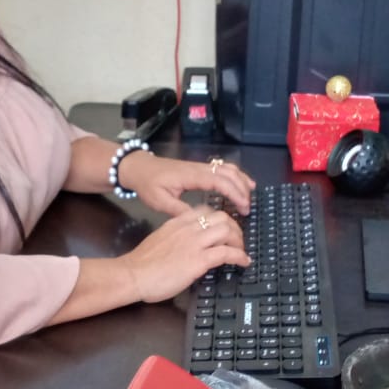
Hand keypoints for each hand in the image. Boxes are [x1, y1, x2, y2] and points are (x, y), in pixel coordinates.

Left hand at [119, 152, 255, 216]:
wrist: (138, 168)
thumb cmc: (148, 185)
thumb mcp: (160, 201)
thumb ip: (180, 210)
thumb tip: (199, 221)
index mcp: (191, 176)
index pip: (219, 182)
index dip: (234, 194)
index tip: (243, 207)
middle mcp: (199, 168)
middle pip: (228, 174)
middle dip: (241, 189)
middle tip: (247, 208)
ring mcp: (199, 167)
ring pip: (227, 168)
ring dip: (240, 180)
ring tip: (250, 194)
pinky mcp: (198, 168)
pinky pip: (221, 169)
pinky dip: (234, 175)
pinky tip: (240, 183)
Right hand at [121, 206, 249, 302]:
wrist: (133, 274)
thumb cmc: (142, 263)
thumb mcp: (160, 240)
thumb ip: (177, 238)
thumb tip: (189, 246)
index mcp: (177, 222)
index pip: (206, 211)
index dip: (220, 218)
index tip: (225, 228)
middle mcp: (188, 228)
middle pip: (221, 217)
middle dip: (234, 227)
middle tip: (237, 240)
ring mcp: (194, 243)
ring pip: (227, 230)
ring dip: (239, 241)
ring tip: (241, 251)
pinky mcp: (199, 260)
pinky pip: (227, 252)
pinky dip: (240, 256)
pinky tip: (243, 262)